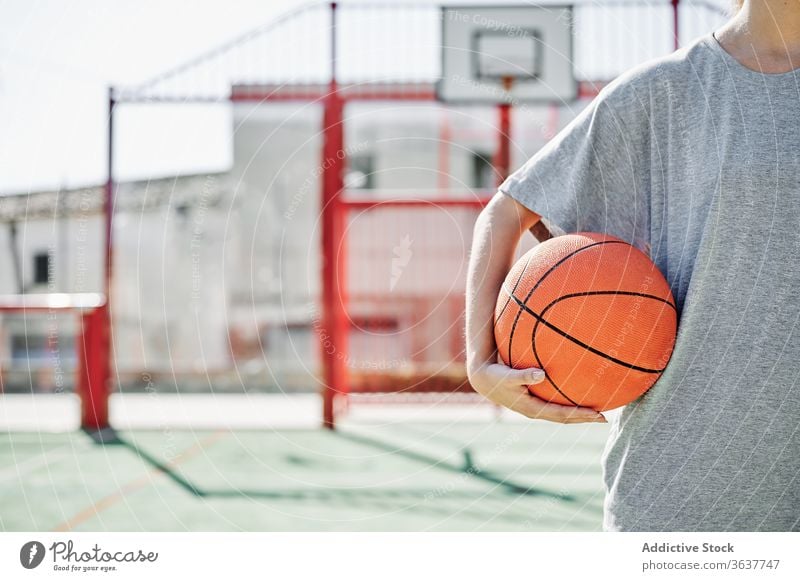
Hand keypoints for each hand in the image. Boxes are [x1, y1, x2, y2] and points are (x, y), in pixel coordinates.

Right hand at [468, 362, 606, 423]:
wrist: (483, 379)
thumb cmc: (495, 375)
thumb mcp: (508, 375)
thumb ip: (524, 375)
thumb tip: (541, 374)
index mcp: (531, 408)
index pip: (561, 415)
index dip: (579, 415)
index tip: (597, 415)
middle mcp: (535, 411)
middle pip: (564, 419)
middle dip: (584, 418)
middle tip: (604, 418)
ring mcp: (534, 408)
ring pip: (560, 415)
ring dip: (578, 414)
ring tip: (596, 411)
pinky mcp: (533, 402)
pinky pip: (554, 405)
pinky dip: (567, 403)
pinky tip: (577, 394)